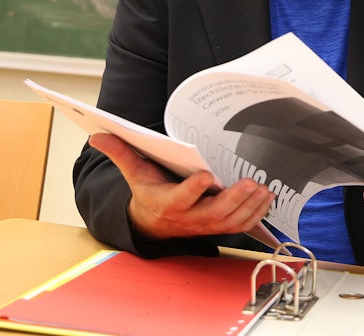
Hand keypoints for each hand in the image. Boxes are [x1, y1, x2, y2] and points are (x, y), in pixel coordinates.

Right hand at [88, 133, 273, 239]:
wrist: (154, 223)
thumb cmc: (148, 192)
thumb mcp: (133, 173)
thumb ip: (120, 153)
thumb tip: (96, 135)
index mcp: (166, 203)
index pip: (180, 198)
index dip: (193, 190)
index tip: (206, 175)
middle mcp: (188, 218)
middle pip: (213, 213)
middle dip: (233, 199)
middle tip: (250, 182)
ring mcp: (206, 225)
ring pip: (230, 221)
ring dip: (249, 206)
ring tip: (262, 188)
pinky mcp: (219, 227)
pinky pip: (240, 225)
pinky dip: (256, 214)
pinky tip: (267, 198)